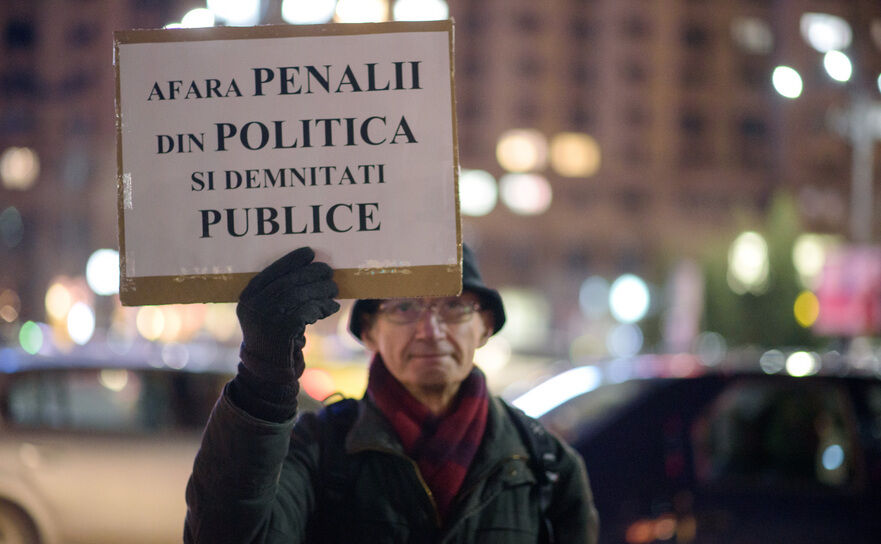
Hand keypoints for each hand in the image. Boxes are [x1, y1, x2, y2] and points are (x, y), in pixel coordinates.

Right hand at [236, 247, 339, 378]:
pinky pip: (308, 311)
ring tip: (333, 289)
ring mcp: (267, 317)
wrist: (268, 369)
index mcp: (247, 296)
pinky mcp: (283, 329)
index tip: (309, 252)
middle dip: (311, 273)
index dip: (291, 260)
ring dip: (321, 290)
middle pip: (288, 281)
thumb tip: (308, 268)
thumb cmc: (273, 336)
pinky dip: (322, 307)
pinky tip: (331, 307)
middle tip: (328, 271)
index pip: (271, 271)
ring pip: (300, 295)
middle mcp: (254, 305)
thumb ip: (278, 293)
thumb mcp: (266, 312)